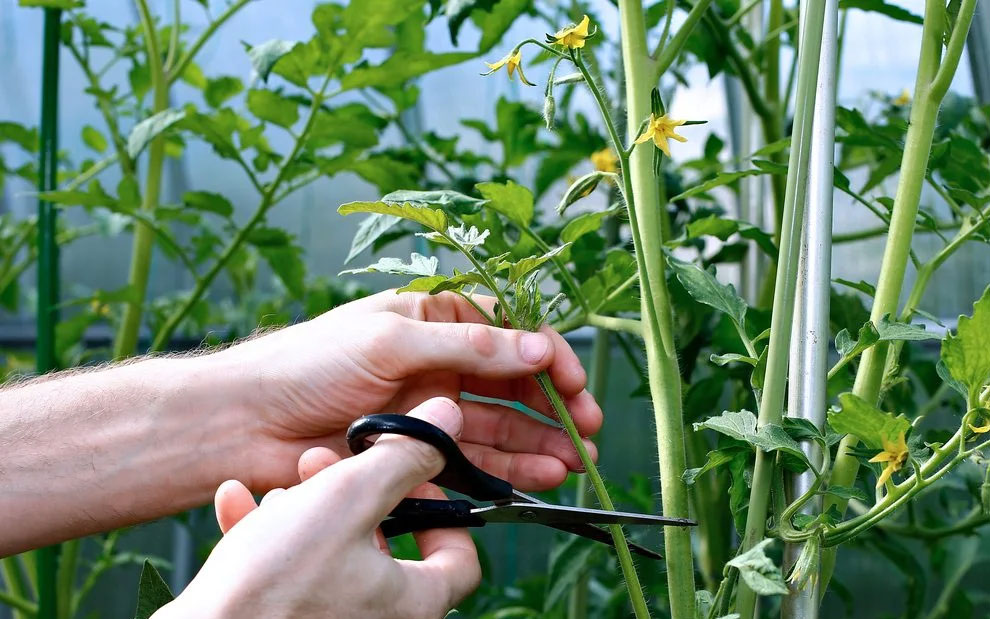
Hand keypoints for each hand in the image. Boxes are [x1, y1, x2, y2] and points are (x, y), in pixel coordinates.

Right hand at [157, 398, 480, 618]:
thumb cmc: (272, 583)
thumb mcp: (346, 498)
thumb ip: (403, 457)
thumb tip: (448, 419)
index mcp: (412, 603)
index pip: (460, 559)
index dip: (440, 510)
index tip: (407, 479)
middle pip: (385, 546)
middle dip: (351, 494)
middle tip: (324, 466)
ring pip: (331, 553)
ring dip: (305, 509)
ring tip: (281, 486)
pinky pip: (288, 576)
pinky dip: (268, 538)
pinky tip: (238, 502)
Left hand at [213, 291, 601, 492]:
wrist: (246, 421)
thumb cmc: (308, 362)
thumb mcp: (392, 340)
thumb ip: (468, 345)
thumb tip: (537, 344)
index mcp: (432, 319)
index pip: (507, 331)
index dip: (547, 355)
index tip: (574, 383)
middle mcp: (437, 362)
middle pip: (512, 382)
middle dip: (553, 406)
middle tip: (587, 432)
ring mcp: (429, 408)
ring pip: (499, 425)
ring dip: (536, 443)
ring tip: (570, 463)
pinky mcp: (416, 451)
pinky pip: (473, 459)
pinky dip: (507, 469)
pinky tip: (537, 477)